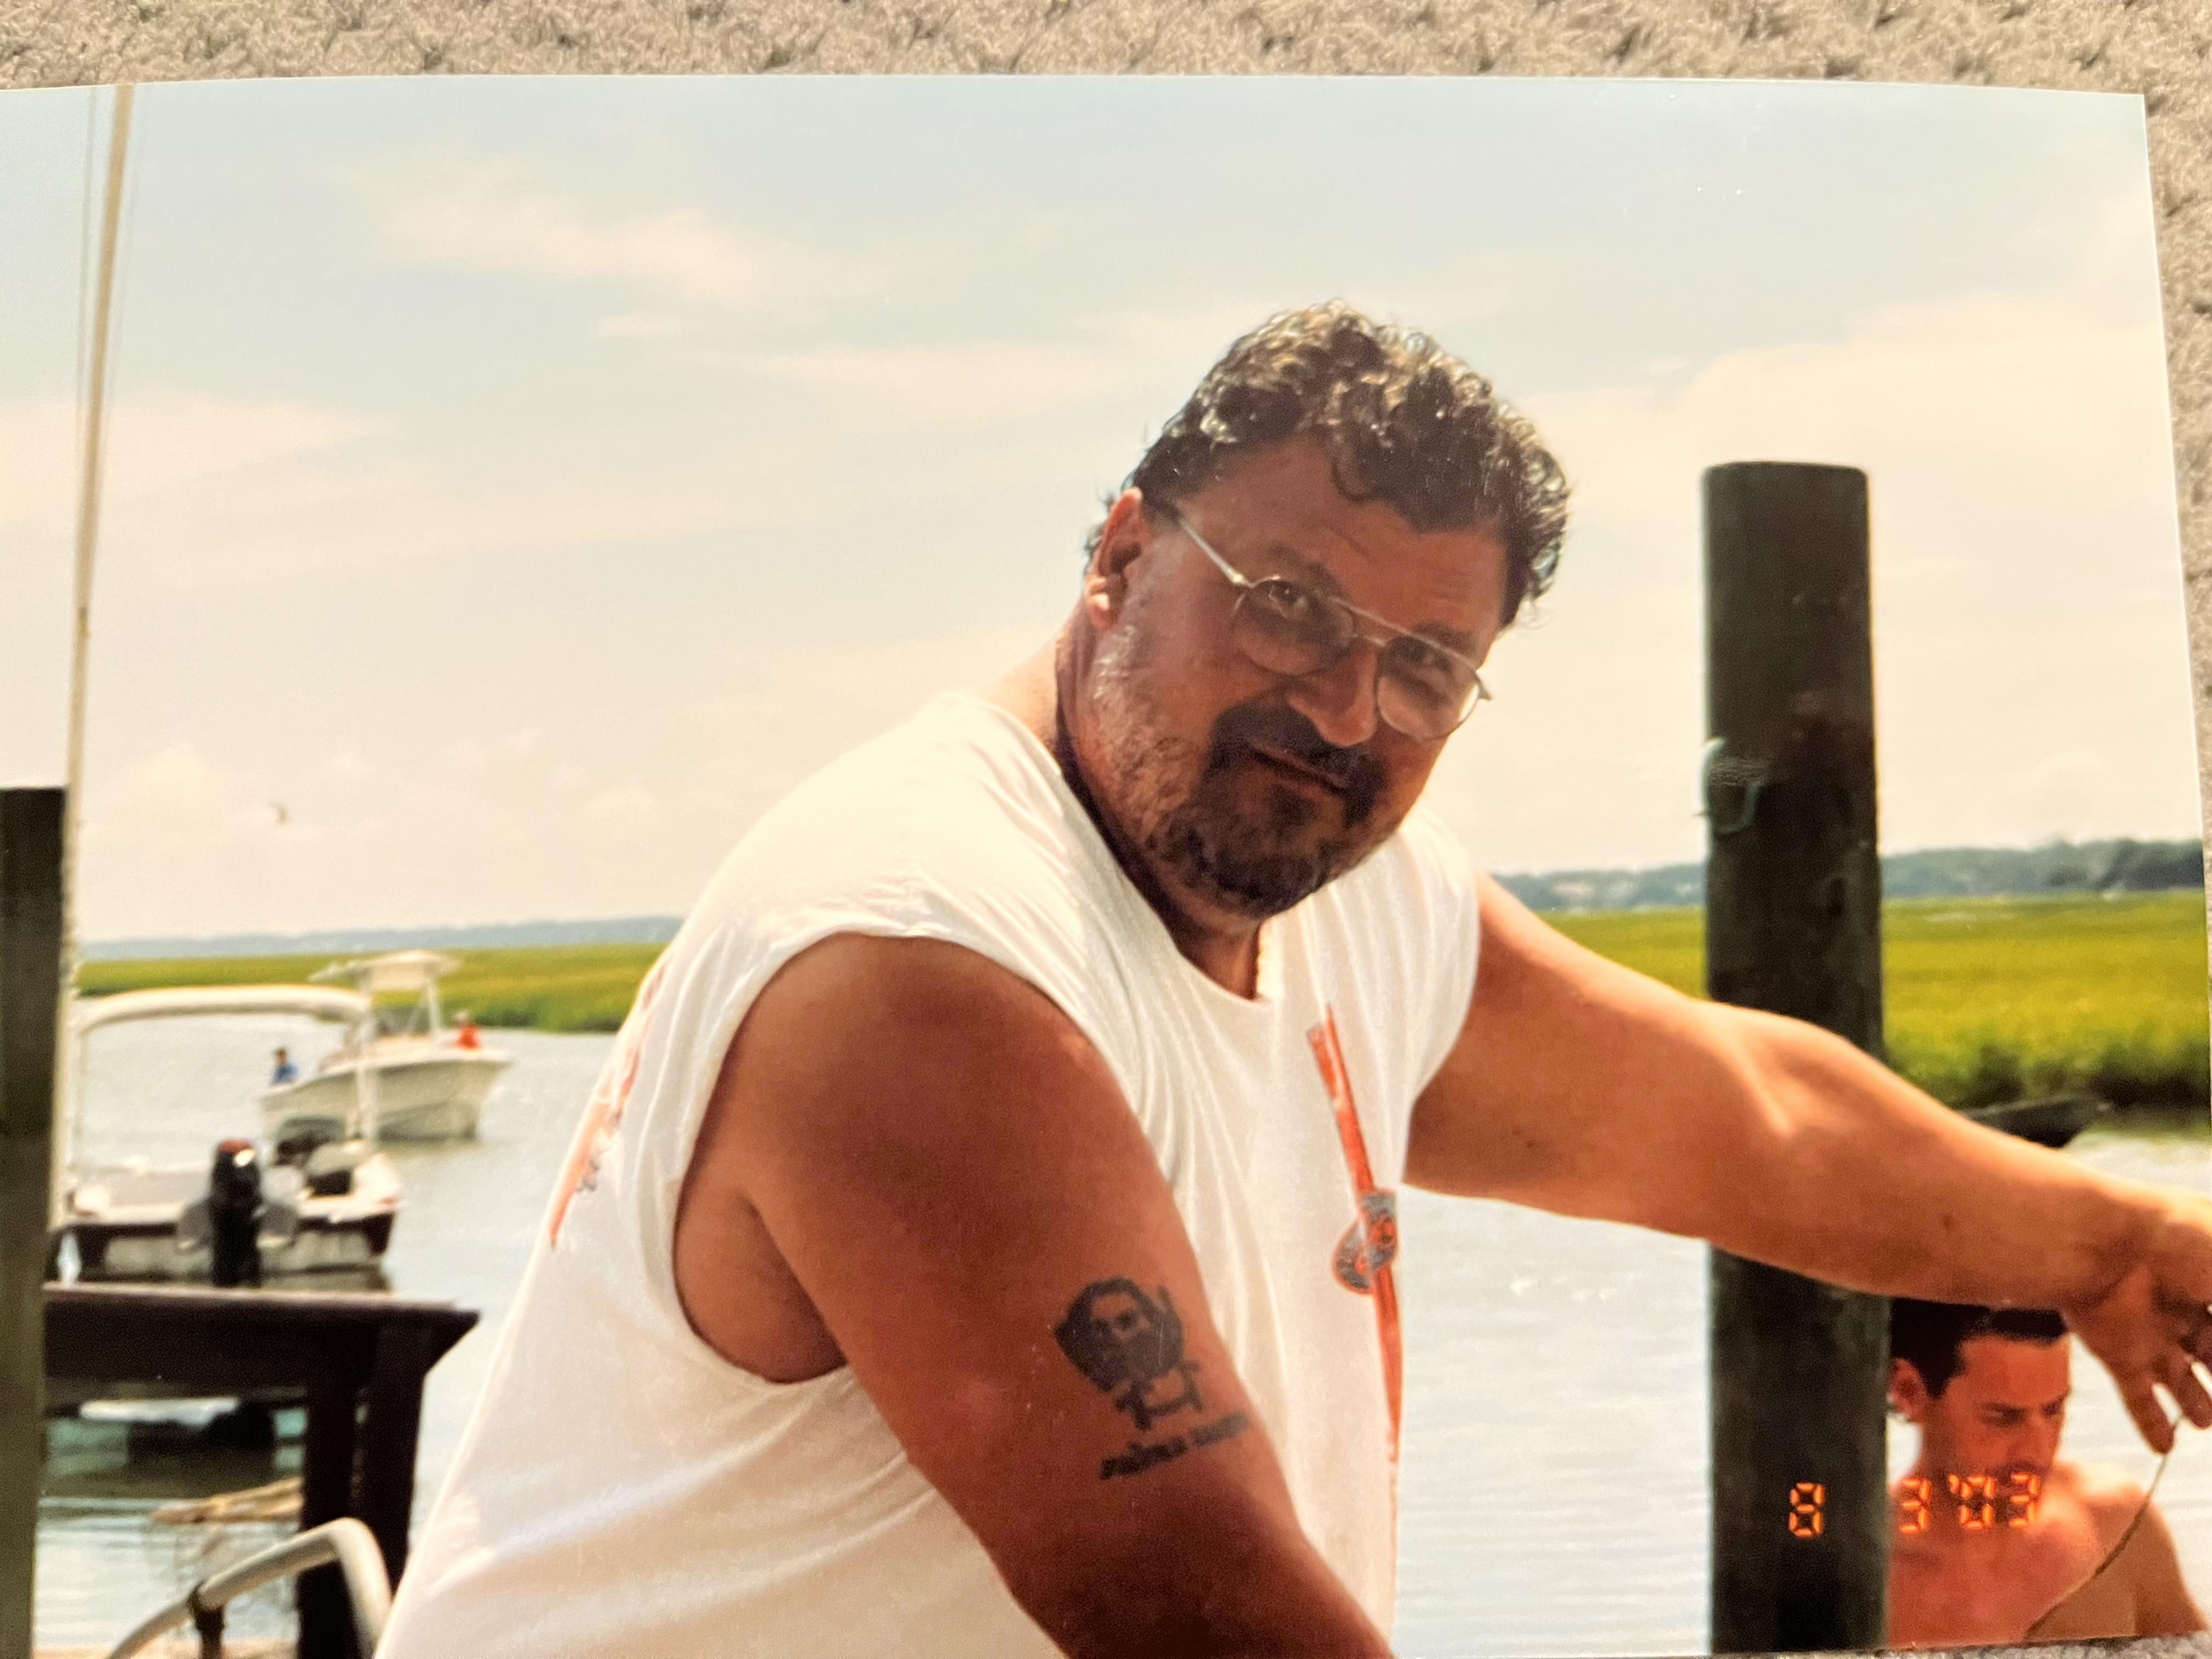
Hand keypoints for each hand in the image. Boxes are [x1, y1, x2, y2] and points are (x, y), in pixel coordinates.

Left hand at [2061, 1192, 2211, 1451]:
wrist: (2101, 1242)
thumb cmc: (2178, 1240)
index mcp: (2209, 1276)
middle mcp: (2182, 1309)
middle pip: (2211, 1350)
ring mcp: (2150, 1334)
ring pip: (2178, 1378)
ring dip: (2193, 1402)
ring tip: (2205, 1422)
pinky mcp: (2120, 1355)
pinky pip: (2138, 1399)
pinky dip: (2151, 1424)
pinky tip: (2163, 1449)